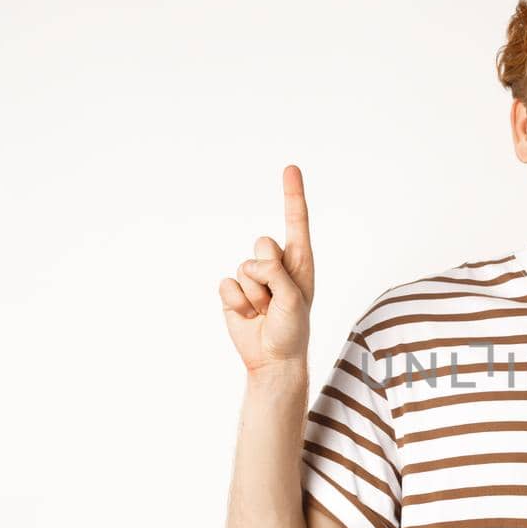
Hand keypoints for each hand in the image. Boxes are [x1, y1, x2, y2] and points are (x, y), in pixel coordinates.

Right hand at [219, 165, 315, 377]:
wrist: (272, 359)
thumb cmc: (291, 330)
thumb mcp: (294, 301)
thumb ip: (278, 274)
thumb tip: (256, 261)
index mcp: (299, 262)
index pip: (296, 223)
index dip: (292, 195)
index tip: (291, 168)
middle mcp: (276, 265)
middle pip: (263, 244)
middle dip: (268, 273)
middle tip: (276, 300)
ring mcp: (253, 277)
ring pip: (244, 267)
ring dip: (255, 294)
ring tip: (264, 312)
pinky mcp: (234, 291)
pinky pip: (227, 284)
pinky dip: (237, 302)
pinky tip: (248, 315)